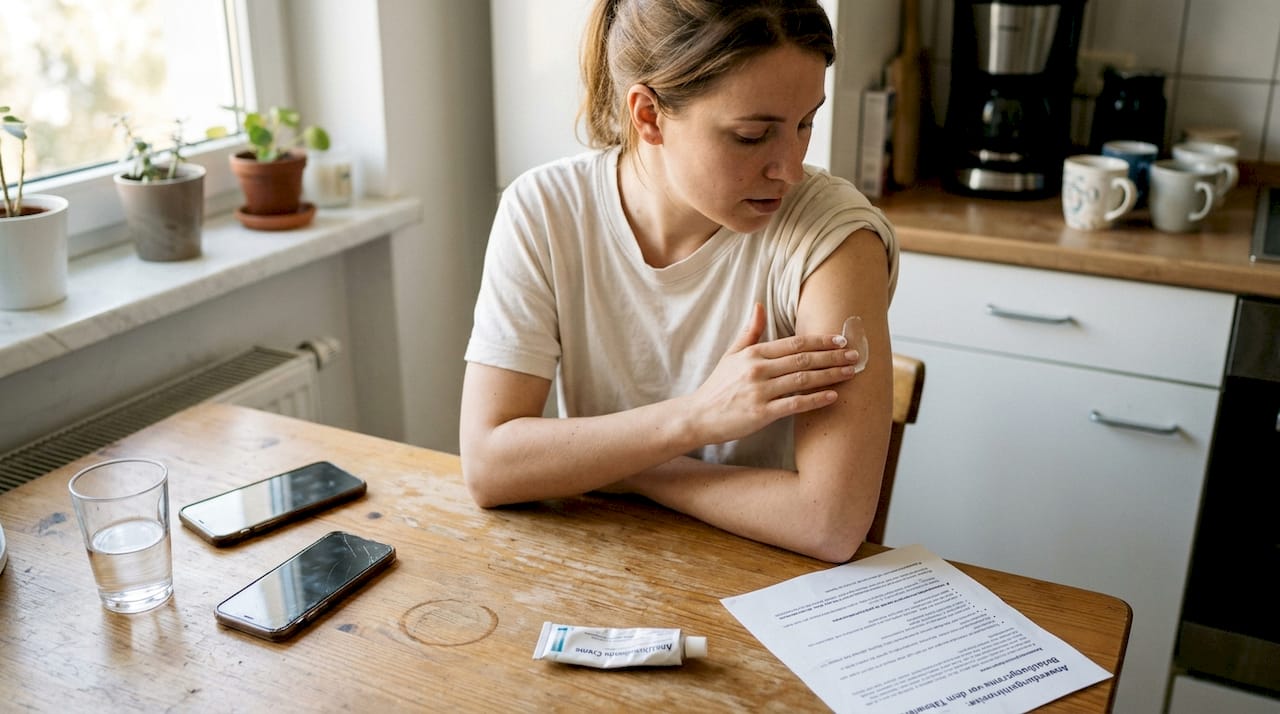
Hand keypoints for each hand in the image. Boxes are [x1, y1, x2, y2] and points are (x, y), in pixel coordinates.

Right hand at [684, 303, 858, 445]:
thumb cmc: (718, 386)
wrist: (698, 416)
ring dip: (830, 375)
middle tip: (855, 355)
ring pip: (802, 380)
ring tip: (850, 372)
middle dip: (832, 356)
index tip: (841, 340)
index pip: (794, 343)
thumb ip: (750, 332)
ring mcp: (760, 391)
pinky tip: (833, 396)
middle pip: (803, 359)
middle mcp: (758, 369)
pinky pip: (794, 404)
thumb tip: (759, 305)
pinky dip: (816, 399)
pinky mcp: (761, 413)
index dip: (820, 341)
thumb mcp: (731, 355)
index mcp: (753, 354)